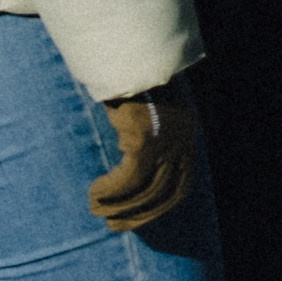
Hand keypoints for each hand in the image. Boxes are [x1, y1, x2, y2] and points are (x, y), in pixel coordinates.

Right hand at [87, 78, 198, 232]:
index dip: (158, 209)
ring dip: (118, 204)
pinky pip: (128, 177)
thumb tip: (140, 173)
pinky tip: (94, 192)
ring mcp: (166, 140)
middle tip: (111, 224)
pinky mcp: (145, 138)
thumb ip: (155, 142)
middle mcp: (182, 141)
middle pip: (162, 193)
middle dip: (136, 214)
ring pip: (144, 189)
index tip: (136, 222)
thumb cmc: (138, 88)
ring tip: (96, 208)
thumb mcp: (155, 117)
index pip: (180, 188)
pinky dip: (110, 190)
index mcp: (187, 138)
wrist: (132, 56)